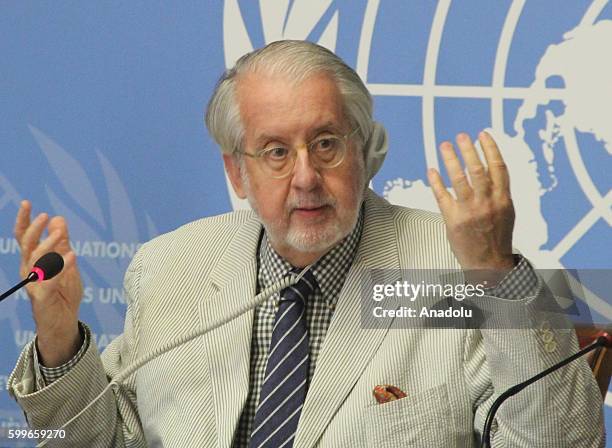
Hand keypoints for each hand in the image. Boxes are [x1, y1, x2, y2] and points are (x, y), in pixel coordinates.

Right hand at [14, 200, 83, 366]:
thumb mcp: (66, 263)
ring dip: (48, 245)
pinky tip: (72, 256)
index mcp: (33, 261)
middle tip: (46, 216)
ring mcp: (35, 285)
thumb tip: (58, 219)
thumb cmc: (63, 292)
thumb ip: (62, 243)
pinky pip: (51, 280)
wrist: (64, 323)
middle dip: (34, 230)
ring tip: (61, 233)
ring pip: (36, 261)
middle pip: (26, 246)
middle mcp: (29, 271)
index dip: (24, 221)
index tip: (27, 203)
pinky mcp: (43, 297)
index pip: (24, 238)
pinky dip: (61, 267)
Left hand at [427, 131, 514, 279]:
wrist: (489, 264)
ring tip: (445, 146)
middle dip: (468, 149)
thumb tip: (489, 167)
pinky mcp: (453, 220)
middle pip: (477, 169)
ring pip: (459, 179)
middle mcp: (487, 203)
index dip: (490, 148)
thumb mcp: (506, 211)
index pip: (498, 167)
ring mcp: (469, 211)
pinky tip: (431, 170)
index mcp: (503, 199)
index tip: (483, 135)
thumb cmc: (496, 236)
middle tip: (461, 136)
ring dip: (450, 159)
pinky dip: (436, 182)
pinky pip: (442, 196)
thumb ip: (498, 190)